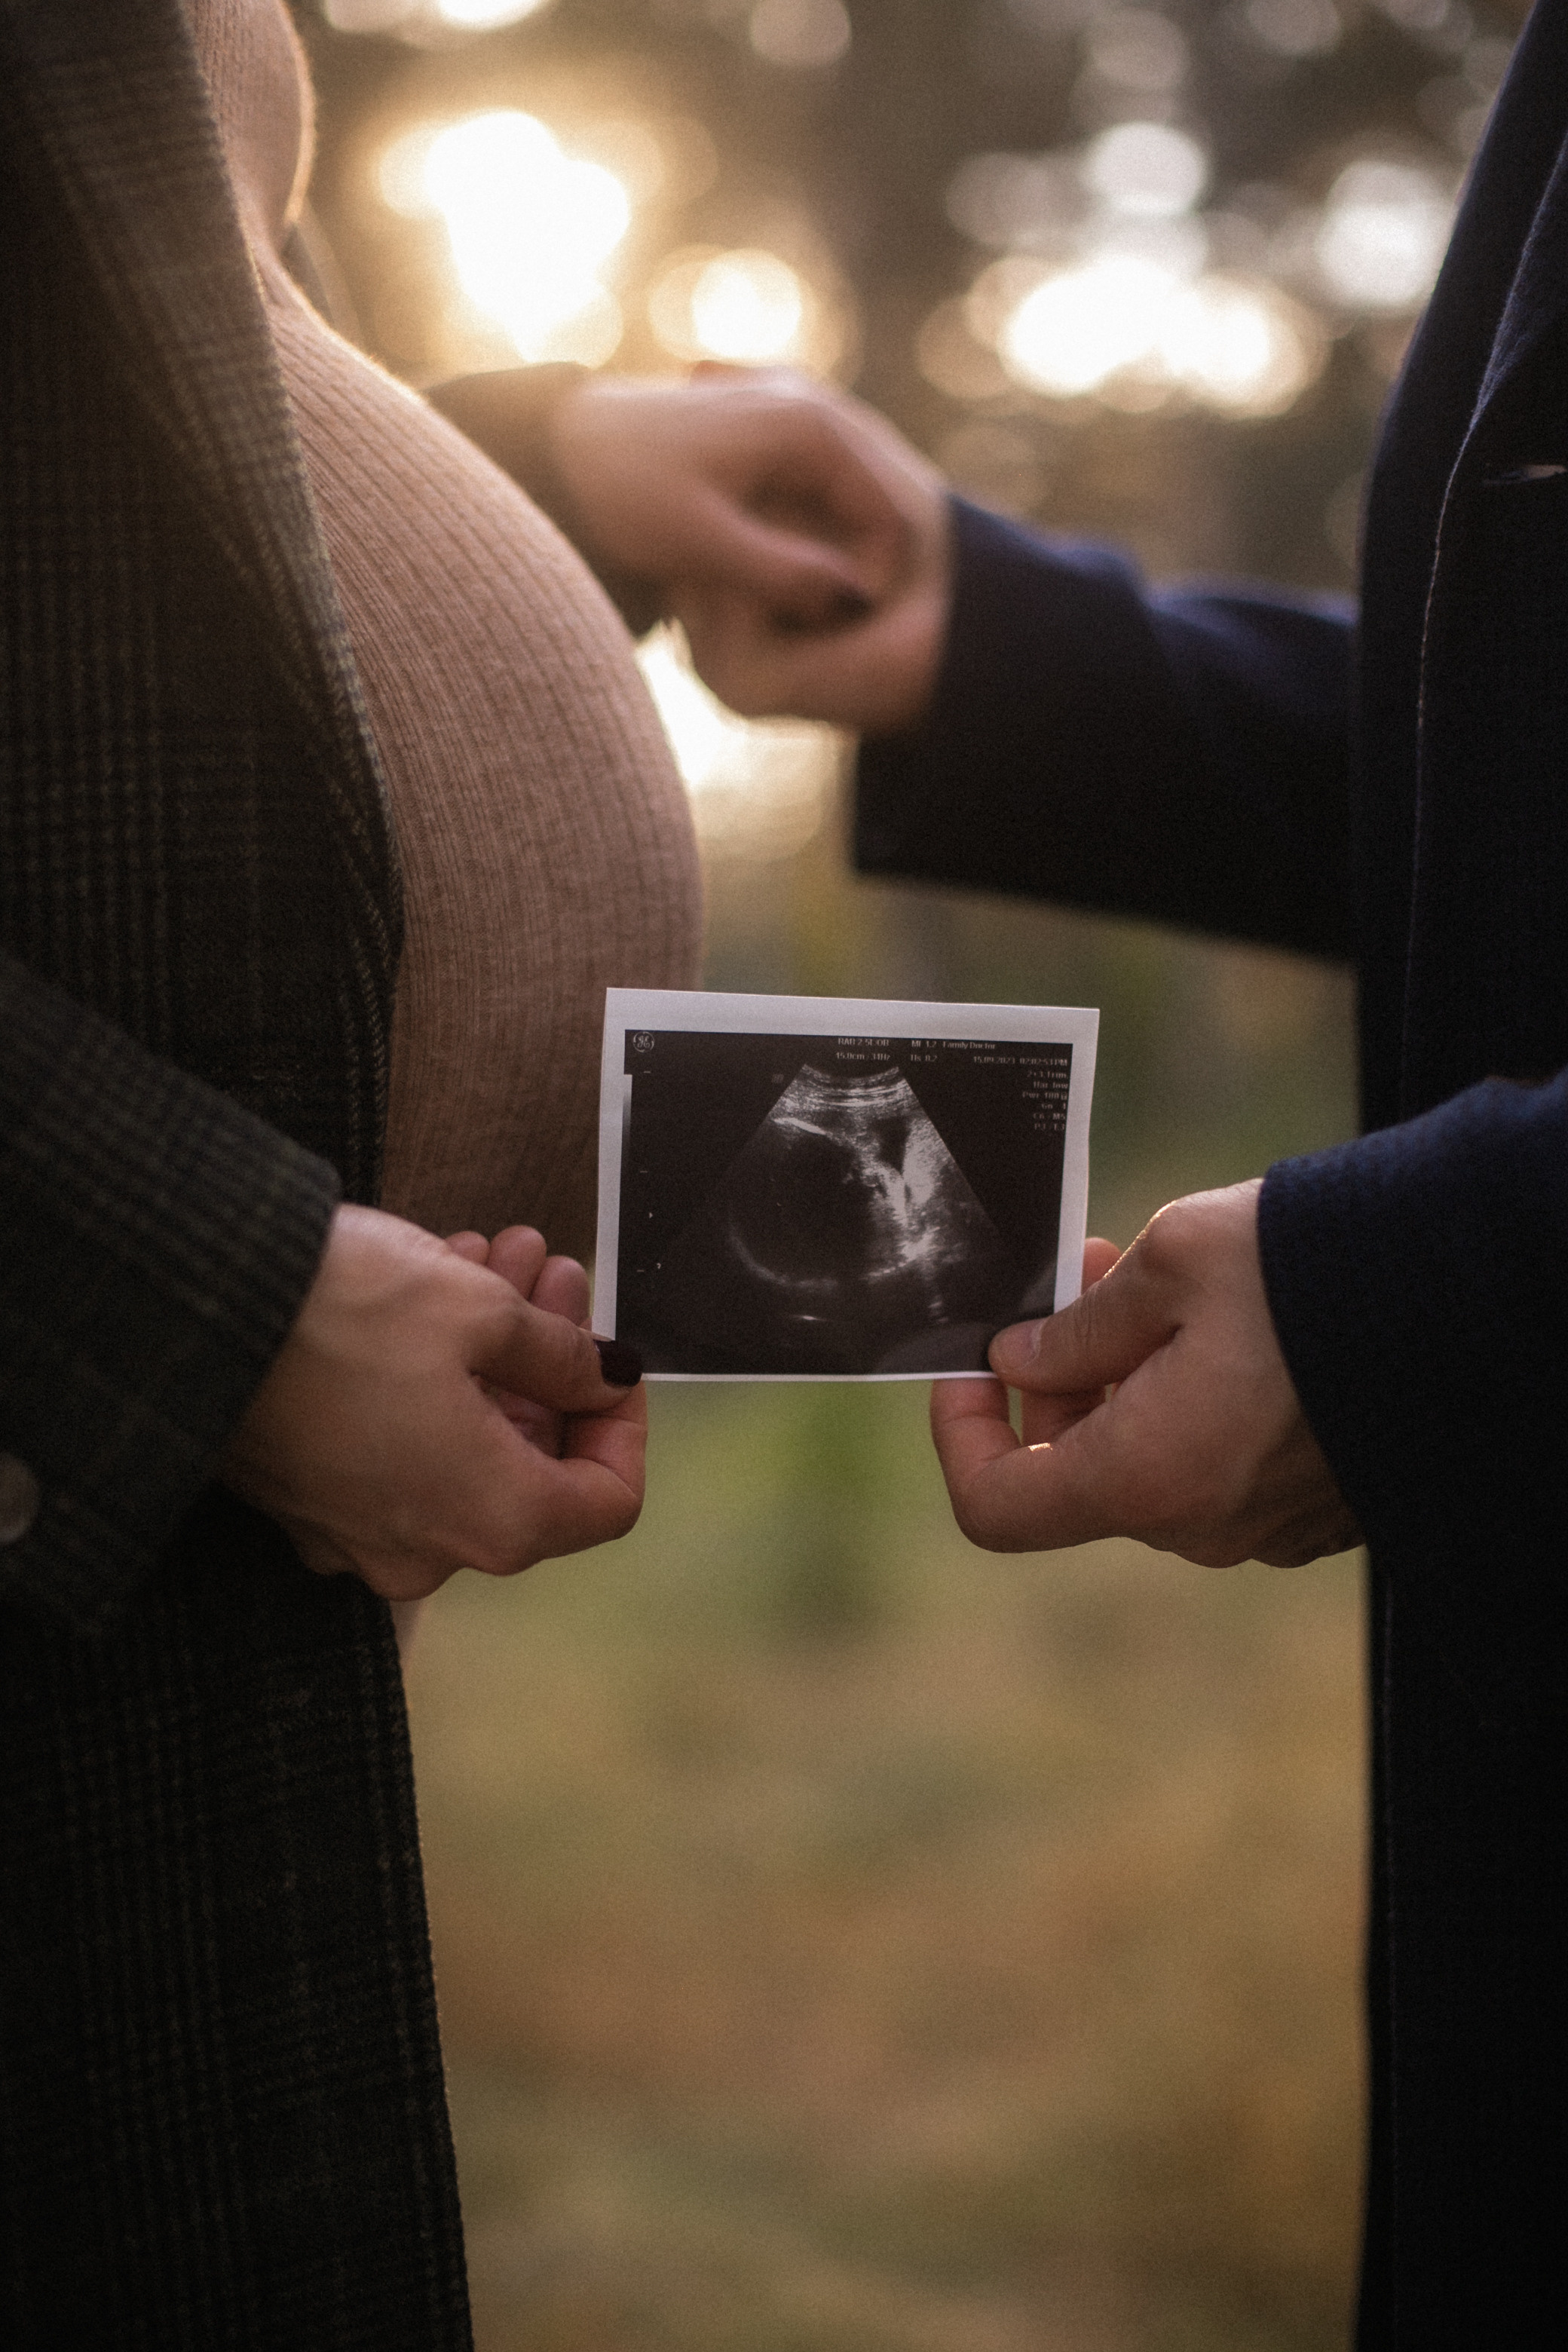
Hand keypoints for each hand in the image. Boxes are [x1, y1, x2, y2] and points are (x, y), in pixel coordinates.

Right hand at [222, 1206, 644, 1601]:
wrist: (189, 1311)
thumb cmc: (343, 1314)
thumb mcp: (483, 1312)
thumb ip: (565, 1356)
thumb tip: (607, 1376)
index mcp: (494, 1521)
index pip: (605, 1502)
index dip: (623, 1424)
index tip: (611, 1356)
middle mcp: (428, 1550)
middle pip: (529, 1462)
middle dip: (550, 1359)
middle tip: (551, 1271)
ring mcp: (360, 1532)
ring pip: (463, 1442)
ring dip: (493, 1349)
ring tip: (501, 1253)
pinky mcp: (309, 1498)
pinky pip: (398, 1446)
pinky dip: (430, 1377)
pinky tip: (437, 1289)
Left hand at [551, 368, 951, 730]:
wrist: (563, 449)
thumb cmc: (627, 494)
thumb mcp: (706, 546)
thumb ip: (783, 572)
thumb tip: (855, 600)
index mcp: (812, 427)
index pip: (887, 515)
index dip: (876, 579)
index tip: (843, 628)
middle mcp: (808, 408)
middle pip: (870, 507)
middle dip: (855, 566)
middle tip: (821, 626)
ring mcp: (786, 413)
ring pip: (841, 503)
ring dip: (830, 553)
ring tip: (796, 604)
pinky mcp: (761, 432)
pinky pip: (811, 493)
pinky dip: (805, 533)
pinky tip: (772, 574)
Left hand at [932, 1184, 1360, 1568]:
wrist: (1460, 1298)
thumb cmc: (1305, 1273)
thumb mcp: (1168, 1264)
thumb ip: (1075, 1326)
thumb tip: (1019, 1362)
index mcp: (1144, 1477)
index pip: (996, 1508)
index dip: (961, 1434)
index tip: (972, 1361)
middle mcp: (1195, 1525)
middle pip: (1073, 1472)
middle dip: (1053, 1374)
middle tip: (1074, 1272)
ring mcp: (1257, 1525)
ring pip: (1143, 1460)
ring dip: (1119, 1378)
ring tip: (1139, 1277)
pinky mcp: (1306, 1508)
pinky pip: (1209, 1465)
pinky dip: (1182, 1402)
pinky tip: (1211, 1326)